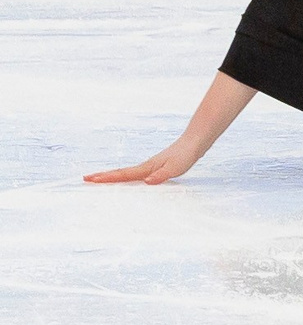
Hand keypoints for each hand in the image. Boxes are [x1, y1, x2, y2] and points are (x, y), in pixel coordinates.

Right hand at [85, 135, 208, 184]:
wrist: (195, 142)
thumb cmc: (186, 155)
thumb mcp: (175, 168)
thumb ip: (161, 175)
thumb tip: (146, 182)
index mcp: (147, 168)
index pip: (123, 174)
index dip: (107, 178)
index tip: (90, 179)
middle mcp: (145, 166)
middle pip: (120, 172)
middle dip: (103, 176)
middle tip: (85, 179)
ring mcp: (150, 166)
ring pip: (127, 173)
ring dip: (112, 177)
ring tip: (100, 180)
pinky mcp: (156, 167)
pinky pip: (136, 173)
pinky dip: (125, 177)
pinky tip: (126, 180)